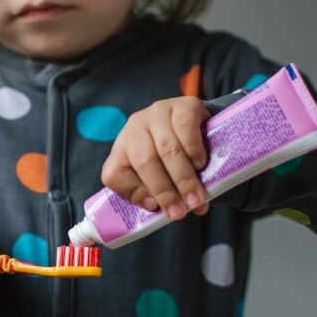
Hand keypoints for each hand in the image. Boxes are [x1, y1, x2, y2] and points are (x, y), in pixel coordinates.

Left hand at [101, 96, 210, 219]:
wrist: (202, 127)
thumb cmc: (176, 160)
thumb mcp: (160, 176)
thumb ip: (156, 193)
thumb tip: (167, 211)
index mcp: (121, 150)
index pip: (114, 174)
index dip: (133, 193)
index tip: (154, 209)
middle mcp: (135, 127)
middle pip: (144, 161)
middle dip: (164, 191)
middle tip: (181, 212)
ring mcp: (158, 112)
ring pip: (166, 148)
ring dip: (183, 178)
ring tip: (197, 199)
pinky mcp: (184, 104)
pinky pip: (186, 128)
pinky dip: (194, 150)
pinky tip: (200, 164)